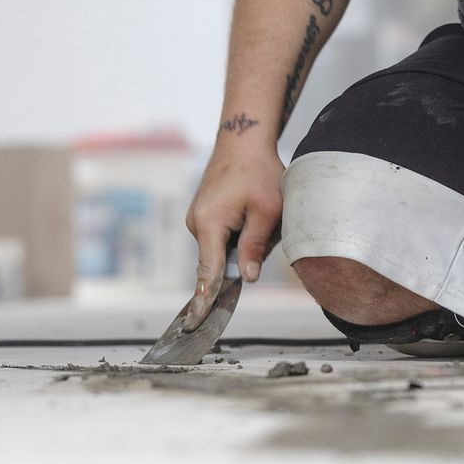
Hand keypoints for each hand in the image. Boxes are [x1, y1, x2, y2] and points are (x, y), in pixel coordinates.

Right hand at [182, 142, 283, 328]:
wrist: (242, 140)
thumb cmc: (259, 171)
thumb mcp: (267, 210)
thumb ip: (255, 246)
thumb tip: (248, 278)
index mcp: (209, 224)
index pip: (207, 272)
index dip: (205, 300)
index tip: (195, 322)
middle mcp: (196, 224)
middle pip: (220, 260)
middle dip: (246, 254)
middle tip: (266, 224)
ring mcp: (197, 219)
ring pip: (223, 249)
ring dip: (245, 240)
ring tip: (260, 212)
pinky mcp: (203, 215)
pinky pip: (222, 236)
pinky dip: (239, 231)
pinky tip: (252, 209)